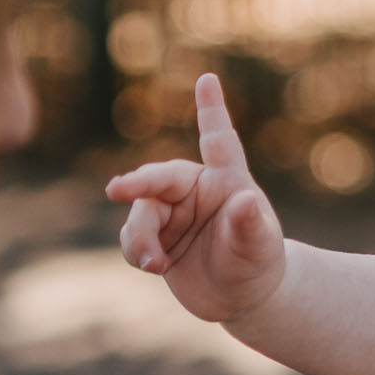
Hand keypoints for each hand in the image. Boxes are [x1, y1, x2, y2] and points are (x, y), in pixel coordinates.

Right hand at [106, 70, 284, 323]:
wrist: (239, 296)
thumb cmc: (258, 261)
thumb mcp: (259, 246)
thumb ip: (250, 224)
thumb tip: (248, 201)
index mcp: (227, 180)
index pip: (218, 140)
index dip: (211, 110)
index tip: (208, 79)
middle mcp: (195, 190)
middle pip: (159, 178)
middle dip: (137, 182)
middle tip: (116, 189)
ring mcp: (172, 212)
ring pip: (141, 213)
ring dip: (140, 237)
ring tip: (155, 263)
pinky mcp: (155, 236)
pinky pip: (132, 237)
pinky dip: (136, 251)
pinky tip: (155, 266)